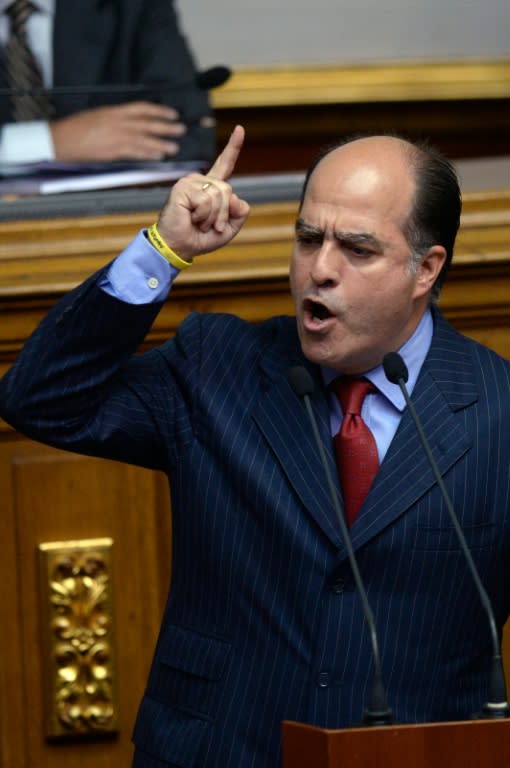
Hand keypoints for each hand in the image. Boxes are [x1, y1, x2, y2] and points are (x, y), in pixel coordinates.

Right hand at [50, 102, 185, 161]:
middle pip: (148, 122)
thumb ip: (115, 119)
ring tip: (175, 147)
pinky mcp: (114, 150)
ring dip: (162, 142)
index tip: (173, 113)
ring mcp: (117, 135)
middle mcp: (118, 121)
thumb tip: (130, 124)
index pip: (142, 108)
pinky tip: (160, 156)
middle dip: (166, 126)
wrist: (61, 140)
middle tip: (181, 129)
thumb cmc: (76, 129)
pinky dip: (149, 153)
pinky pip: (136, 151)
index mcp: (114, 111)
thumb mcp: (97, 117)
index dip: (159, 110)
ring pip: (145, 138)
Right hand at [157, 124, 249, 260]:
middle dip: (223, 214)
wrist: (178, 247)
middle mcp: (201, 181)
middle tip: (210, 226)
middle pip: (228, 190)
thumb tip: (237, 198)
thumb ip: (239, 213)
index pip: (225, 164)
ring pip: (218, 195)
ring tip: (198, 222)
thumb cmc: (200, 238)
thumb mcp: (228, 228)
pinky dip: (202, 215)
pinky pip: (206, 200)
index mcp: (211, 188)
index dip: (233, 147)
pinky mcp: (182, 187)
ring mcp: (190, 182)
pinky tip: (191, 218)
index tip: (240, 129)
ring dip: (212, 217)